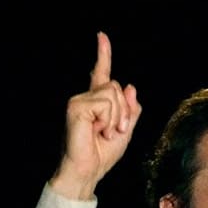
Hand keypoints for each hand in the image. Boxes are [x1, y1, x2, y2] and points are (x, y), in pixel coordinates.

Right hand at [51, 31, 141, 198]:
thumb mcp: (125, 130)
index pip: (101, 73)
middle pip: (117, 87)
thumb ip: (131, 109)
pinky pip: (106, 104)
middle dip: (124, 112)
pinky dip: (109, 120)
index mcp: (96, 102)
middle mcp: (85, 97)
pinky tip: (98, 131)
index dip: (103, 54)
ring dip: (117, 118)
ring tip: (105, 133)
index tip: (102, 35)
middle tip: (114, 132)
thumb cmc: (102, 155)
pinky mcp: (76, 107)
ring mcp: (79, 101)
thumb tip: (130, 86)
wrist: (88, 171)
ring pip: (113, 94)